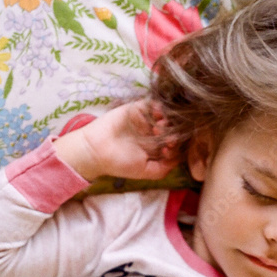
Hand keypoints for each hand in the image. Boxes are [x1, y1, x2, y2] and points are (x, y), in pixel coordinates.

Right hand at [53, 99, 179, 181]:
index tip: (168, 149)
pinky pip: (152, 104)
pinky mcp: (137, 109)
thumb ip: (164, 168)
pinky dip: (156, 108)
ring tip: (158, 129)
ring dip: (166, 121)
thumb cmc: (120, 163)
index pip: (176, 142)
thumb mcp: (146, 172)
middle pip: (173, 127)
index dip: (178, 145)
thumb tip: (180, 158)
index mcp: (157, 148)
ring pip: (165, 115)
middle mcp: (153, 133)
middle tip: (166, 139)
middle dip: (174, 132)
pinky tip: (154, 117)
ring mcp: (146, 120)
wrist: (96, 150)